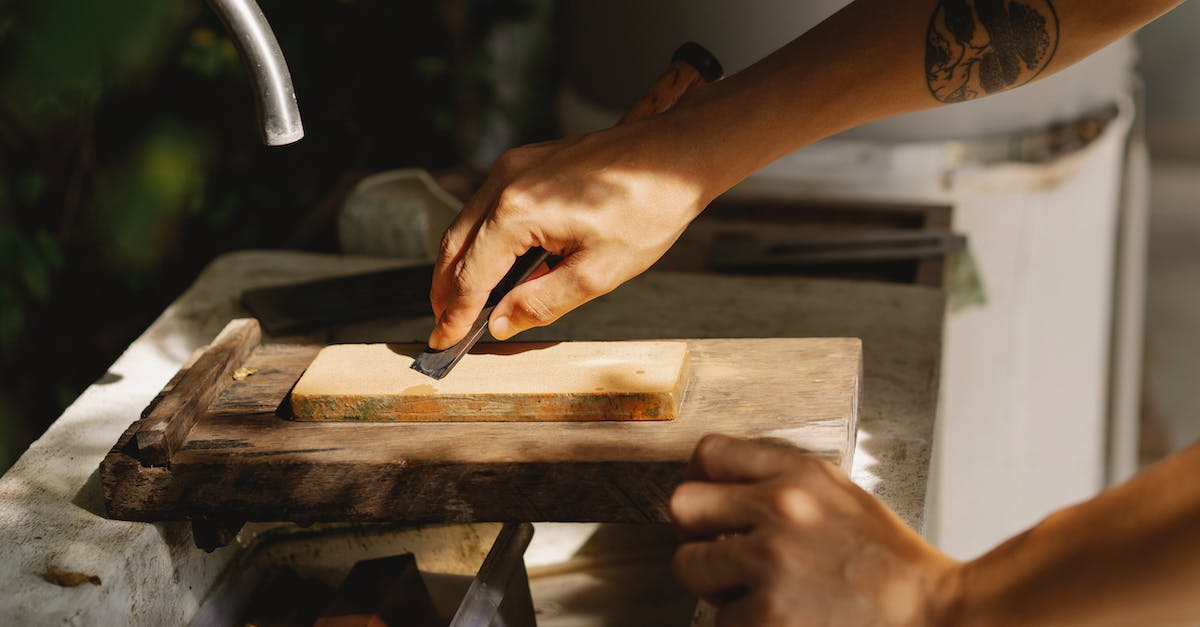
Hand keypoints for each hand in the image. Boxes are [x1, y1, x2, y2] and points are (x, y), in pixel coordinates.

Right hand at [427, 112, 717, 348]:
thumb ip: (541, 302)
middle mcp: (505, 182)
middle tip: (446, 328)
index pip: (470, 276)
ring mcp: (513, 166)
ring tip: (462, 303)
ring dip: (460, 265)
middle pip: (455, 247)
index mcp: (518, 212)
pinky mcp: (526, 161)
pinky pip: (487, 206)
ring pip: (466, 224)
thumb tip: (499, 324)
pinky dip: (480, 240)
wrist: (676, 155)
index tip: (443, 342)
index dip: (455, 315)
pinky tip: (492, 265)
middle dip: (445, 292)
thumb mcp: (598, 273)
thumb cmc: (648, 209)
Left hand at [670, 434, 960, 626]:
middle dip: (697, 535)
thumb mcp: (841, 496)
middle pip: (682, 505)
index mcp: (801, 473)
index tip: (712, 506)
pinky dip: (742, 626)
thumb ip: (782, 483)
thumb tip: (720, 489)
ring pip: (690, 567)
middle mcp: (782, 508)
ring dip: (717, 586)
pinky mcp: (768, 616)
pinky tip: (780, 621)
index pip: (709, 452)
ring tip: (758, 593)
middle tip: (723, 555)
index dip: (703, 482)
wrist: (935, 615)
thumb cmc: (888, 564)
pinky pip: (719, 620)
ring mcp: (772, 563)